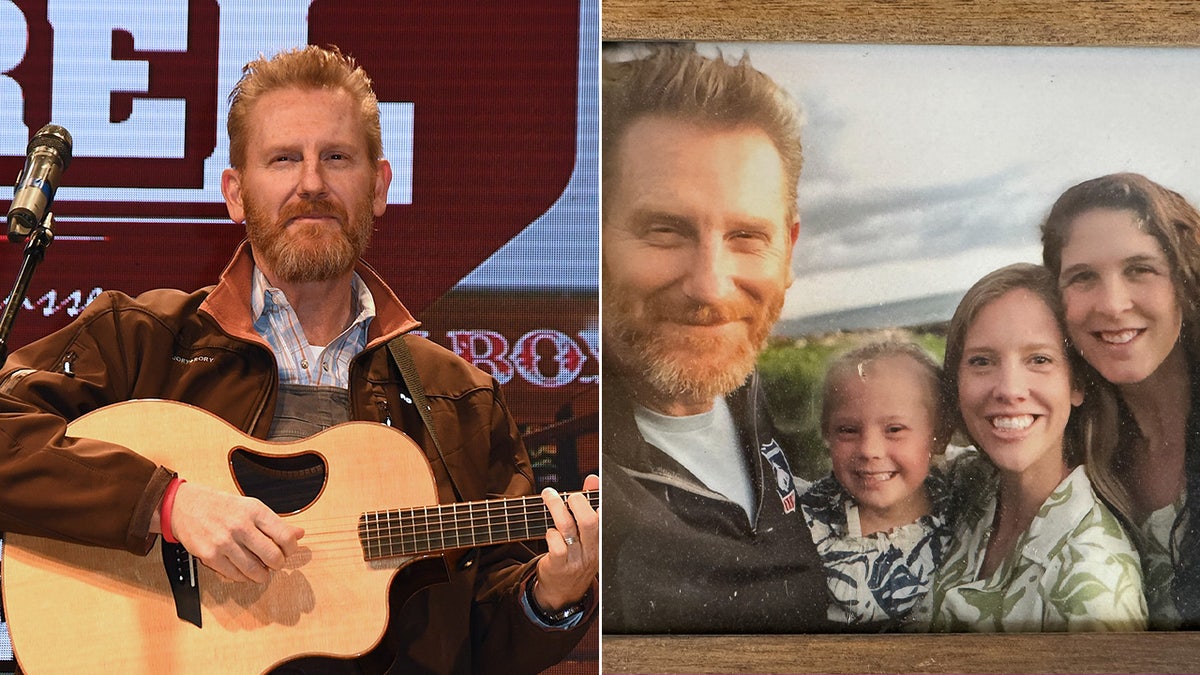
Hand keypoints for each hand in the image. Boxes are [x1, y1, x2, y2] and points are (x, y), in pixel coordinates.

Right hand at [166, 481, 304, 582]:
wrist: (185, 505)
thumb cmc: (221, 506)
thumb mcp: (251, 506)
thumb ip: (276, 522)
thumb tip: (299, 534)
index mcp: (254, 511)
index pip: (284, 536)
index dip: (291, 549)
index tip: (288, 551)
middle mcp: (240, 526)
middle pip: (272, 556)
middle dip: (278, 564)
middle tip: (275, 563)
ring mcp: (224, 542)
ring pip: (254, 570)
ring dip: (262, 574)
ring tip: (262, 571)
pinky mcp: (210, 556)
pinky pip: (234, 575)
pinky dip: (243, 577)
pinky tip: (244, 572)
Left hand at [532, 474, 598, 611]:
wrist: (563, 594)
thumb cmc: (575, 556)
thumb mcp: (587, 536)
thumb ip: (590, 504)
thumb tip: (592, 477)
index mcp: (602, 540)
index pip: (607, 518)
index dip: (601, 499)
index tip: (592, 481)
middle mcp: (592, 550)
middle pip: (590, 521)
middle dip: (578, 502)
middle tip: (568, 495)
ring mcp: (576, 559)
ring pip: (568, 528)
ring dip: (556, 507)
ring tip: (548, 495)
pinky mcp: (560, 566)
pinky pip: (555, 544)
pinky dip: (550, 533)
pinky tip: (549, 531)